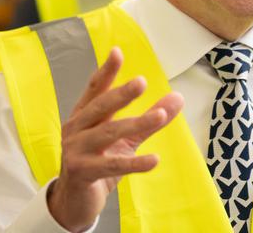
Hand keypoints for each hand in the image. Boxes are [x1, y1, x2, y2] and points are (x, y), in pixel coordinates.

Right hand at [47, 47, 183, 231]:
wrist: (74, 201)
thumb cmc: (99, 163)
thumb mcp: (126, 139)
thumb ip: (150, 118)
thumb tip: (178, 97)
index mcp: (84, 116)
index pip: (94, 89)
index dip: (106, 71)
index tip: (117, 51)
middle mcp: (76, 129)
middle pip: (100, 107)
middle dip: (121, 94)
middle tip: (141, 81)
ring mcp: (76, 151)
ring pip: (108, 133)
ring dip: (135, 123)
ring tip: (159, 116)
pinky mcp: (82, 172)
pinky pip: (112, 165)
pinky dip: (134, 163)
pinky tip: (154, 160)